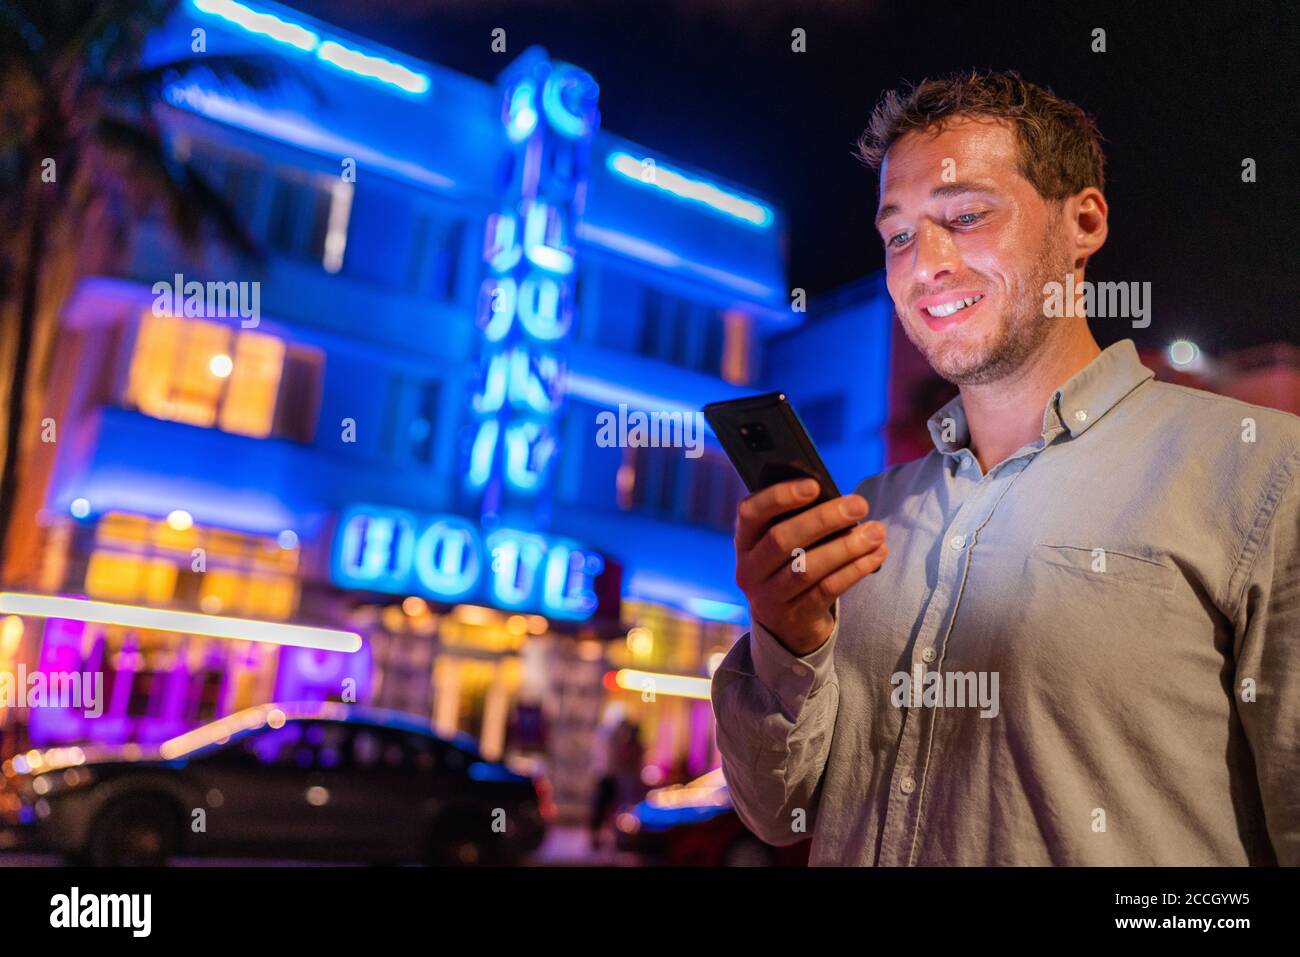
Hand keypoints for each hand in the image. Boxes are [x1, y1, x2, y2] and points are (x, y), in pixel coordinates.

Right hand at [733, 478, 887, 655]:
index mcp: (744, 541)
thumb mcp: (783, 546)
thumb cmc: (791, 567)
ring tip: (876, 532)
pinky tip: (876, 555)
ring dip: (845, 547)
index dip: (779, 497)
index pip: (750, 513)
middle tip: (859, 504)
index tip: (814, 485)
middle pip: (781, 539)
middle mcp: (750, 570)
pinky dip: (854, 569)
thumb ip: (799, 521)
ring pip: (806, 567)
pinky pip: (827, 589)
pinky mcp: (795, 617)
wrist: (787, 625)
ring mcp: (769, 597)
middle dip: (823, 519)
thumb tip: (841, 502)